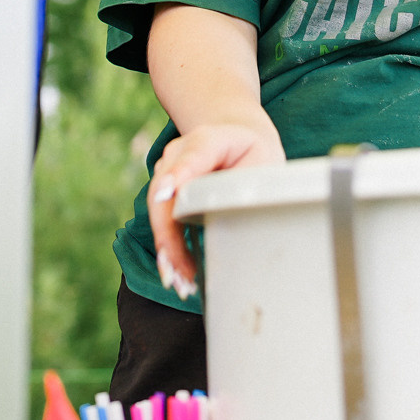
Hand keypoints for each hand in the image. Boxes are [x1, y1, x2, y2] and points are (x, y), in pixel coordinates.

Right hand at [148, 119, 283, 298]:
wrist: (238, 136)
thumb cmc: (253, 153)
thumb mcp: (259, 160)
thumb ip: (242, 181)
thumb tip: (220, 216)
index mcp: (207, 139)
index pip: (191, 157)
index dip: (178, 175)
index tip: (166, 196)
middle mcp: (179, 155)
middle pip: (165, 196)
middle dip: (168, 236)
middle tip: (180, 273)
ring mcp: (168, 172)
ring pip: (159, 212)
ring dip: (167, 250)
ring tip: (179, 283)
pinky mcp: (166, 192)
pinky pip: (163, 221)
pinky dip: (169, 249)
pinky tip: (176, 274)